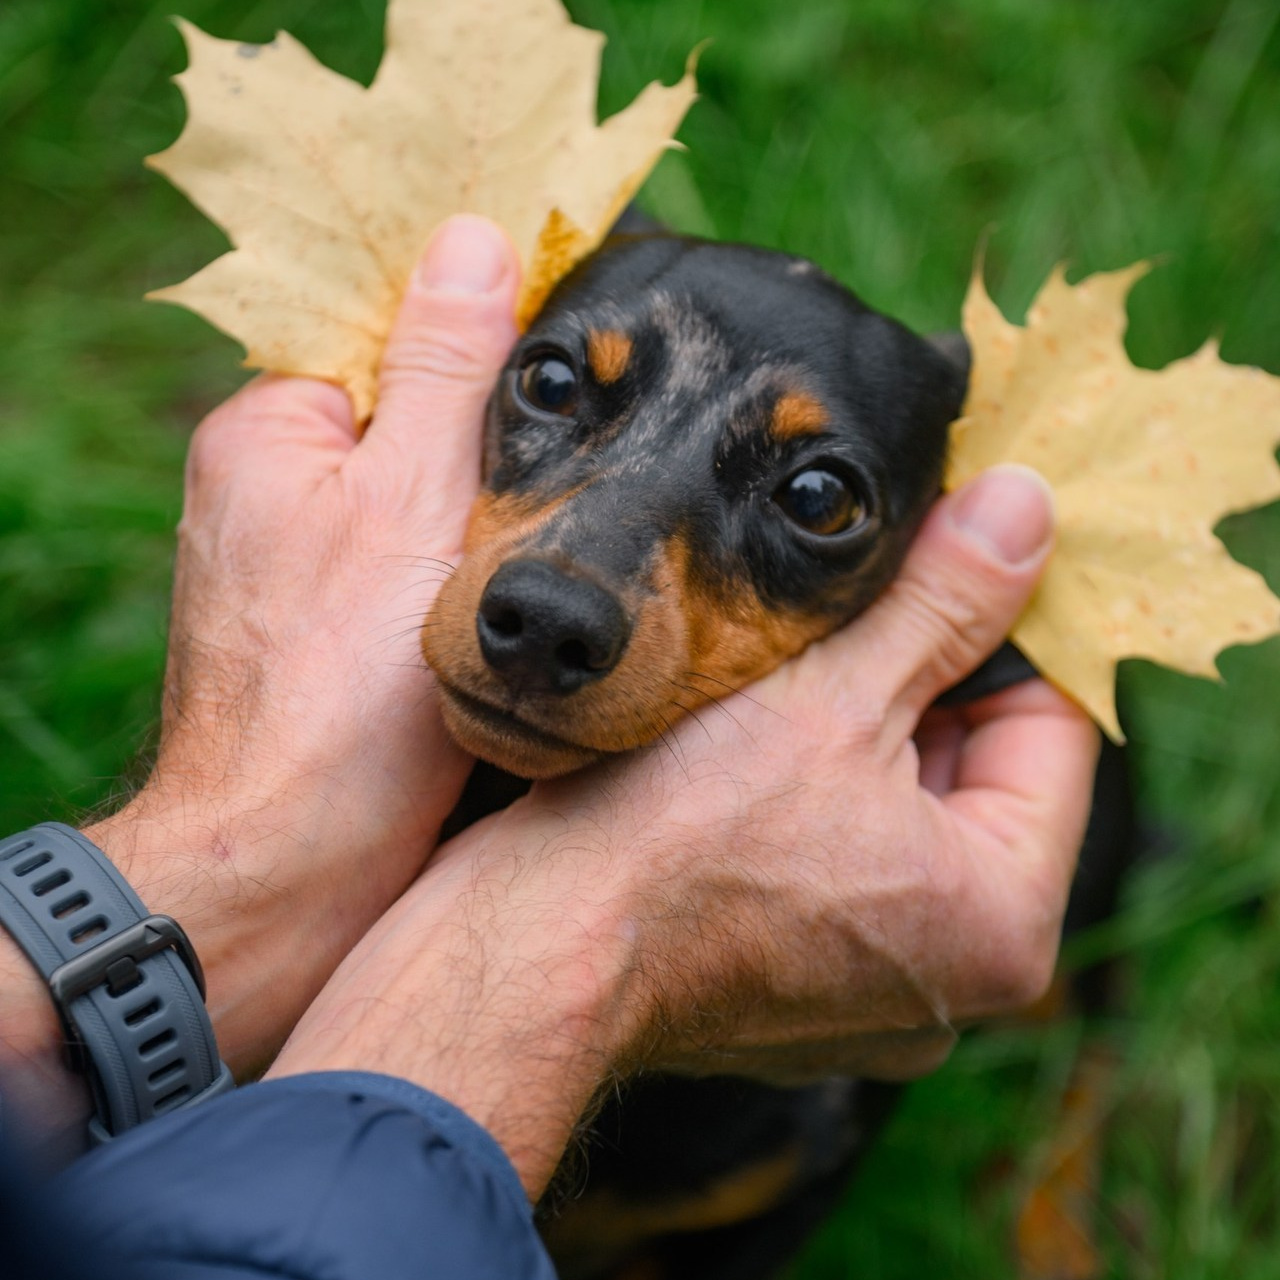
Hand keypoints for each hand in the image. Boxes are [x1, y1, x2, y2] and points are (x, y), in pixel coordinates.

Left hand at [0, 216, 518, 1152]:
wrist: (289, 871)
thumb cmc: (341, 694)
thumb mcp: (415, 502)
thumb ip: (449, 370)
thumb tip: (477, 238)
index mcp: (274, 430)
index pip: (392, 335)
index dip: (485, 340)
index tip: (572, 367)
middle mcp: (276, 489)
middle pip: (417, 422)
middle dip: (496, 444)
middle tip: (570, 479)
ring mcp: (304, 565)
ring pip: (429, 503)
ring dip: (491, 519)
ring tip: (547, 551)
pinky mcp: (340, 631)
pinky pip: (425, 569)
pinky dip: (474, 577)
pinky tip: (520, 605)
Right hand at [270, 464, 1098, 1195]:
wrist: (524, 948)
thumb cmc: (672, 840)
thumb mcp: (831, 699)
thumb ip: (943, 605)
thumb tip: (1024, 511)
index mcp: (999, 926)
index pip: (1049, 730)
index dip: (1007, 622)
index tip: (962, 547)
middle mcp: (945, 979)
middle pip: (970, 770)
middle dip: (922, 671)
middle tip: (871, 579)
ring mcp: (861, 991)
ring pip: (892, 809)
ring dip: (857, 724)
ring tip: (800, 650)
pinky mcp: (785, 980)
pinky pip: (831, 853)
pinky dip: (807, 787)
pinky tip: (753, 728)